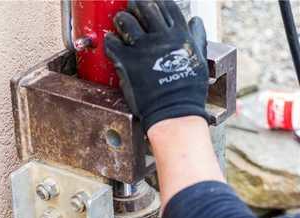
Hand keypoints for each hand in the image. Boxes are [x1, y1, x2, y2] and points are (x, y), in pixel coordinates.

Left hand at [105, 0, 209, 132]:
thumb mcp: (199, 61)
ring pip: (126, 21)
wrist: (174, 113)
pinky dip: (110, 41)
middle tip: (132, 7)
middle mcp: (161, 37)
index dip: (157, 1)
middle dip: (136, 4)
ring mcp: (143, 49)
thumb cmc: (188, 91)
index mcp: (180, 35)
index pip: (166, 6)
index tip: (151, 2)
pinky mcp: (127, 62)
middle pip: (144, 7)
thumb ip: (197, 38)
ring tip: (120, 21)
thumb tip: (196, 21)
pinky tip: (112, 43)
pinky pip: (112, 44)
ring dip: (121, 19)